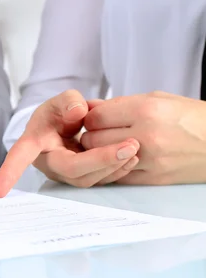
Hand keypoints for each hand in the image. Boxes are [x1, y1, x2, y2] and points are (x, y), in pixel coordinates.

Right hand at [0, 90, 139, 196]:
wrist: (67, 125)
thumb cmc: (58, 114)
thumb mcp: (60, 100)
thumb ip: (68, 101)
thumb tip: (80, 113)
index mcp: (34, 143)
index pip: (19, 158)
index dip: (9, 173)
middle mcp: (49, 163)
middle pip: (72, 170)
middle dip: (102, 160)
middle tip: (130, 145)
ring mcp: (65, 174)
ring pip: (88, 179)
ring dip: (114, 166)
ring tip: (135, 147)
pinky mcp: (82, 177)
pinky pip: (99, 180)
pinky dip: (117, 170)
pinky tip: (132, 157)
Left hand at [81, 91, 205, 184]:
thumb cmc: (191, 116)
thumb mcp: (157, 99)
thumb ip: (119, 104)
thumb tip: (87, 106)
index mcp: (147, 110)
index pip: (96, 117)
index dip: (90, 118)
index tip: (95, 118)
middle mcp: (147, 135)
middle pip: (93, 140)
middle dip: (91, 136)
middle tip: (99, 133)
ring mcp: (151, 160)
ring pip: (102, 159)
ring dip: (99, 153)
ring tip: (110, 145)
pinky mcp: (155, 178)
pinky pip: (118, 176)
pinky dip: (113, 168)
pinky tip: (120, 160)